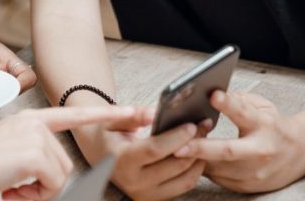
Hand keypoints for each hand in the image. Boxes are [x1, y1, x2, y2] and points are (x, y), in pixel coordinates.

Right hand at [0, 105, 149, 200]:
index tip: (137, 112)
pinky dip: (34, 196)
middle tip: (15, 189)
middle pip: (66, 164)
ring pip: (61, 177)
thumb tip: (60, 180)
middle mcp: (34, 123)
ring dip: (39, 194)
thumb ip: (36, 158)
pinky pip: (53, 185)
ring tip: (10, 188)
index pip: (74, 114)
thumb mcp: (9, 159)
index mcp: (28, 120)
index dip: (109, 114)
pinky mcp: (34, 153)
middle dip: (46, 187)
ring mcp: (35, 136)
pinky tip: (11, 190)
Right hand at [73, 108, 202, 200]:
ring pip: (184, 179)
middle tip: (205, 126)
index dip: (176, 137)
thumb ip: (135, 115)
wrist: (98, 154)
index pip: (154, 150)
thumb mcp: (114, 119)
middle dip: (194, 145)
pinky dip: (194, 170)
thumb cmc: (107, 133)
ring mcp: (143, 193)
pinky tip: (197, 153)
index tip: (192, 125)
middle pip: (174, 166)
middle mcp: (132, 182)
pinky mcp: (153, 198)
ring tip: (204, 138)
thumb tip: (157, 112)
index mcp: (120, 160)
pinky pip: (183, 186)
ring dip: (198, 158)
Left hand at [174, 90, 304, 192]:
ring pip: (217, 168)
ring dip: (194, 159)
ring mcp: (254, 173)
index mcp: (265, 126)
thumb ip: (237, 100)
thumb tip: (208, 95)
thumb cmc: (272, 125)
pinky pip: (216, 178)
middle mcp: (260, 151)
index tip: (213, 95)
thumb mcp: (261, 106)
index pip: (244, 113)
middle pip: (228, 151)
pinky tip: (190, 158)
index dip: (228, 104)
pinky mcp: (246, 186)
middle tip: (178, 146)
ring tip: (175, 148)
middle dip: (201, 148)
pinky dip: (201, 167)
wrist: (298, 153)